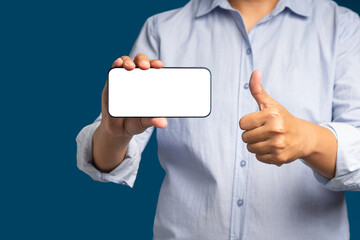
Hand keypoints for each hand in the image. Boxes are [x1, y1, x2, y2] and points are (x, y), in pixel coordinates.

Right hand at [93, 54, 166, 171]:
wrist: (118, 130)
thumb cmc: (135, 122)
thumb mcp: (145, 121)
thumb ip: (153, 120)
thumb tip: (163, 123)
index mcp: (148, 84)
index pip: (153, 69)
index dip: (156, 64)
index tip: (159, 65)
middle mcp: (136, 79)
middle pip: (140, 62)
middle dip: (143, 60)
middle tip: (145, 66)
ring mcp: (122, 80)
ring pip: (126, 63)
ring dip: (128, 61)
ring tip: (130, 67)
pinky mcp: (110, 84)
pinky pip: (113, 71)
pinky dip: (115, 65)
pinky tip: (118, 63)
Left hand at [239, 70, 315, 166]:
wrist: (304, 137)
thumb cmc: (283, 118)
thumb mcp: (271, 104)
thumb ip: (258, 90)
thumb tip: (255, 72)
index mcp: (271, 115)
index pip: (242, 123)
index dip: (248, 123)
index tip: (258, 122)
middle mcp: (275, 130)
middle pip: (245, 137)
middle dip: (251, 134)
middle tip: (264, 131)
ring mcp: (278, 145)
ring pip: (250, 148)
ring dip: (256, 145)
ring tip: (268, 140)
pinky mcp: (279, 158)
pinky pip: (258, 157)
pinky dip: (263, 154)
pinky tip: (272, 148)